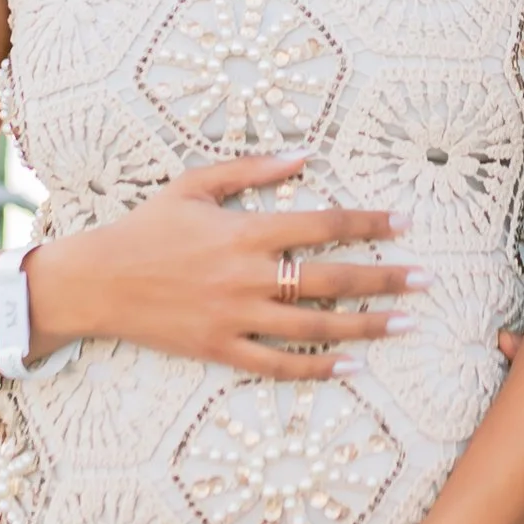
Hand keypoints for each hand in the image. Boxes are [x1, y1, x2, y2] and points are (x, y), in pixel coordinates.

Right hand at [39, 152, 417, 378]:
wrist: (96, 280)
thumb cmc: (146, 227)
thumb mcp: (194, 184)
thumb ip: (251, 168)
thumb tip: (304, 156)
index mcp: (245, 230)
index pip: (324, 225)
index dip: (369, 223)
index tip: (406, 223)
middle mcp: (248, 275)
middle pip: (332, 279)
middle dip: (385, 279)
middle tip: (427, 282)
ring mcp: (235, 316)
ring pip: (314, 326)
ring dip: (366, 326)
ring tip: (404, 325)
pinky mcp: (219, 349)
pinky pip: (277, 364)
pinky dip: (316, 367)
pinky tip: (351, 366)